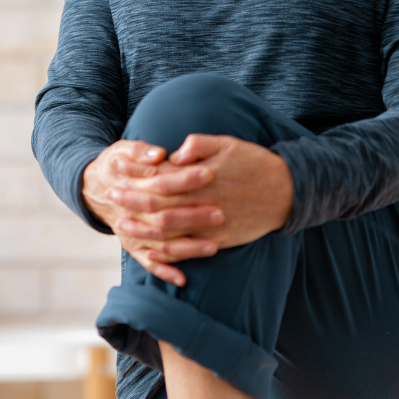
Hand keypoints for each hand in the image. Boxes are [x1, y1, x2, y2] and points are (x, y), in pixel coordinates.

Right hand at [82, 139, 223, 285]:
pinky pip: (148, 263)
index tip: (209, 173)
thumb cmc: (117, 165)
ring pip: (160, 244)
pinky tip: (182, 279)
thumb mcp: (123, 149)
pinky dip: (164, 272)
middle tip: (220, 213)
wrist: (94, 188)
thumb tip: (159, 154)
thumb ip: (141, 150)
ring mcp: (132, 233)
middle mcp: (131, 214)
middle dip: (193, 216)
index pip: (161, 183)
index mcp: (131, 186)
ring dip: (186, 247)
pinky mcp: (133, 246)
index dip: (184, 178)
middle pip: (164, 217)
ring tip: (213, 246)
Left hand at [110, 133, 292, 258]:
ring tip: (121, 225)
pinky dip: (167, 254)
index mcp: (202, 177)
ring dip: (142, 229)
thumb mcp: (229, 144)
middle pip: (158, 205)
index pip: (160, 176)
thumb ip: (199, 145)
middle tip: (111, 195)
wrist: (287, 192)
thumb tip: (175, 152)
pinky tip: (150, 252)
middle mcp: (203, 202)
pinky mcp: (219, 240)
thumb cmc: (255, 163)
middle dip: (132, 200)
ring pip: (169, 231)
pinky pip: (188, 251)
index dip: (137, 172)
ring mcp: (210, 225)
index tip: (117, 166)